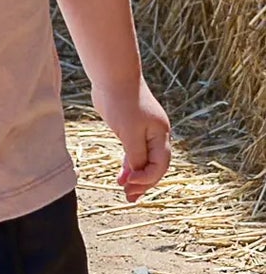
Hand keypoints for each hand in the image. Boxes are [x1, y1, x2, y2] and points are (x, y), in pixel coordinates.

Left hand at [94, 76, 170, 201]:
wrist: (113, 76)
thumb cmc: (122, 102)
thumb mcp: (129, 132)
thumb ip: (135, 155)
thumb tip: (136, 174)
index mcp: (161, 135)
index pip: (160, 165)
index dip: (146, 178)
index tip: (129, 185)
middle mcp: (157, 135)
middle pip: (154, 165)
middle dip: (143, 182)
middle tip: (130, 197)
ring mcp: (145, 131)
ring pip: (144, 160)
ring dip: (135, 176)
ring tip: (125, 192)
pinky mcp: (131, 128)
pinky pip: (134, 151)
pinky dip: (129, 164)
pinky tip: (122, 175)